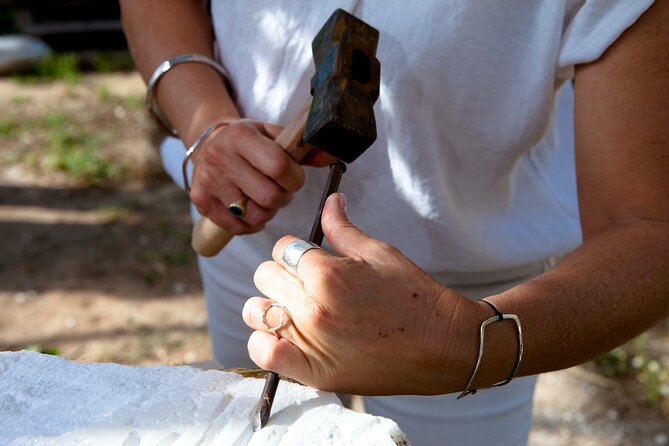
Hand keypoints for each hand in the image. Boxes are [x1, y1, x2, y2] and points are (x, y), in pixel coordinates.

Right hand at [188, 119, 305, 234]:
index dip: (295, 178)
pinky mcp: (201, 202)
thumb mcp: (274, 135)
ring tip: (263, 197)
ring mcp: (208, 182)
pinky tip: (250, 208)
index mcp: (240, 137)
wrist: (210, 143)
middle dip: (283, 197)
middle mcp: (220, 158)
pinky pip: (238, 228)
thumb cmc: (251, 141)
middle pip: (269, 196)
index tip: (294, 177)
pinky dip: (251, 224)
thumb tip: (332, 156)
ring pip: (255, 216)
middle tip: (280, 189)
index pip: (278, 166)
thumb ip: (303, 147)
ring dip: (268, 211)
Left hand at [243, 193, 478, 394]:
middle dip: (284, 272)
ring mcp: (310, 344)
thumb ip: (342, 228)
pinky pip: (264, 352)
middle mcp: (312, 309)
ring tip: (294, 307)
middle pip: (266, 275)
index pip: (283, 247)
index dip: (297, 248)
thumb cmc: (415, 298)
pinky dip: (265, 341)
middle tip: (309, 282)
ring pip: (256, 311)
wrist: (442, 346)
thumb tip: (331, 201)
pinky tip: (284, 335)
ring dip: (269, 304)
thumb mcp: (380, 253)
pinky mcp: (313, 373)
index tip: (312, 257)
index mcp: (327, 275)